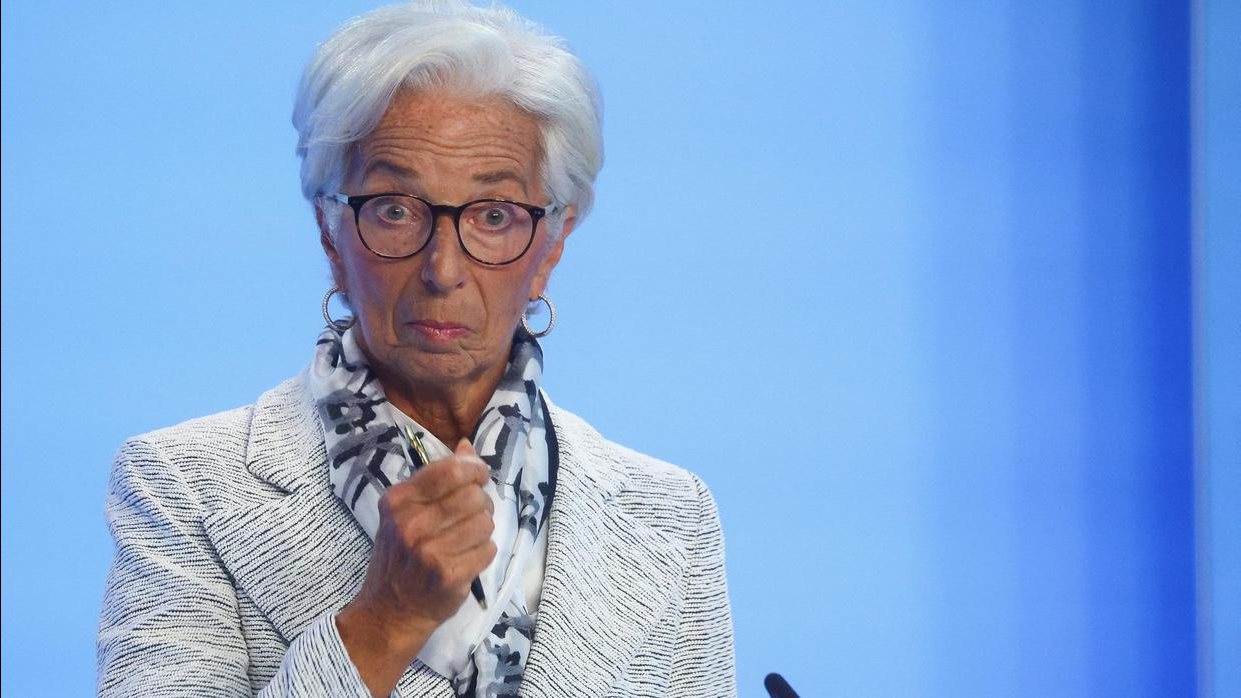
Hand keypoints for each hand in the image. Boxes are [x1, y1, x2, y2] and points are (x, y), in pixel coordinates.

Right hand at [336, 439, 495, 696]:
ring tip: (467, 540)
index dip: (474, 469)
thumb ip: (436, 478)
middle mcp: (410, 523)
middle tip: (472, 515)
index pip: (450, 470)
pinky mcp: (448, 575)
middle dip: (482, 503)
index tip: (480, 476)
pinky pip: (488, 549)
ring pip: (485, 522)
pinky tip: (468, 559)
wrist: (391, 610)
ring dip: (484, 530)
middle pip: (473, 496)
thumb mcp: (406, 512)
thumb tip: (467, 446)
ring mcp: (428, 551)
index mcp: (398, 501)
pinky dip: (484, 553)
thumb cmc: (401, 556)